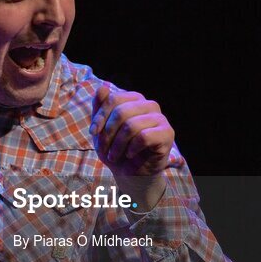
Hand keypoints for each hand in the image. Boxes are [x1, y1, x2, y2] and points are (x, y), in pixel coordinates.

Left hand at [90, 84, 173, 207]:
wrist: (132, 174)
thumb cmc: (116, 149)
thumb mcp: (102, 129)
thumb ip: (100, 107)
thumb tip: (101, 87)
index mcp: (134, 100)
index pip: (113, 98)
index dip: (100, 116)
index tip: (93, 133)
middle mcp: (149, 105)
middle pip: (121, 111)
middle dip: (108, 133)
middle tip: (105, 150)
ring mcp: (160, 118)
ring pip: (131, 125)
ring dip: (118, 145)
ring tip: (114, 155)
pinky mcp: (167, 133)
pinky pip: (144, 137)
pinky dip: (132, 149)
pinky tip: (130, 154)